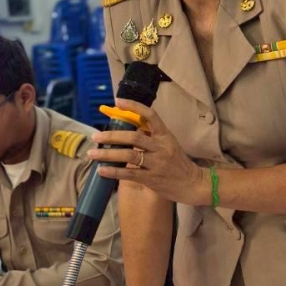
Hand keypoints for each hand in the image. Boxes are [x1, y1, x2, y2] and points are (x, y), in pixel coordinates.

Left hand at [87, 97, 209, 204]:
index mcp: (165, 135)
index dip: (134, 106)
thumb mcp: (168, 144)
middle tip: (96, 137)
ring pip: (129, 155)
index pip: (150, 115)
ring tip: (92, 154)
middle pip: (133, 137)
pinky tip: (101, 170)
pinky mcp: (152, 179)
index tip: (118, 102)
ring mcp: (157, 163)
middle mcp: (161, 147)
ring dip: (108, 154)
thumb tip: (126, 131)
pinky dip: (114, 172)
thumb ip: (151, 137)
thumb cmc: (177, 163)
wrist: (192, 184)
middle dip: (112, 136)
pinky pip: (129, 173)